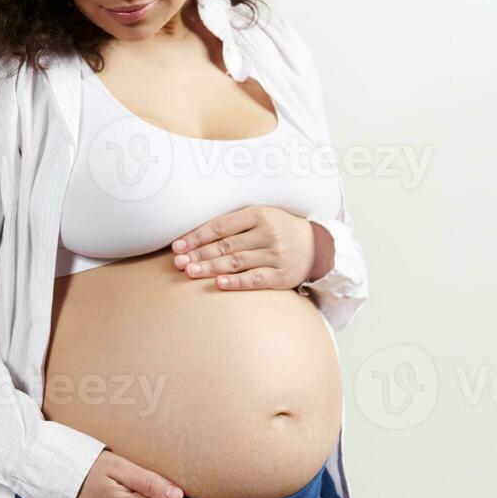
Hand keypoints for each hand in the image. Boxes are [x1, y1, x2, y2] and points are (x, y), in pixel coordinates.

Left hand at [170, 205, 333, 290]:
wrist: (318, 246)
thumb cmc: (281, 229)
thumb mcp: (262, 216)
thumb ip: (235, 222)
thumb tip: (197, 234)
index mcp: (260, 214)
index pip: (221, 226)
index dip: (197, 236)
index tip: (178, 245)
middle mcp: (268, 234)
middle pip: (226, 245)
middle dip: (199, 254)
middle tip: (178, 262)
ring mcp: (275, 256)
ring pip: (236, 262)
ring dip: (210, 268)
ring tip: (190, 272)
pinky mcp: (281, 276)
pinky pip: (255, 280)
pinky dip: (236, 282)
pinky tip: (219, 283)